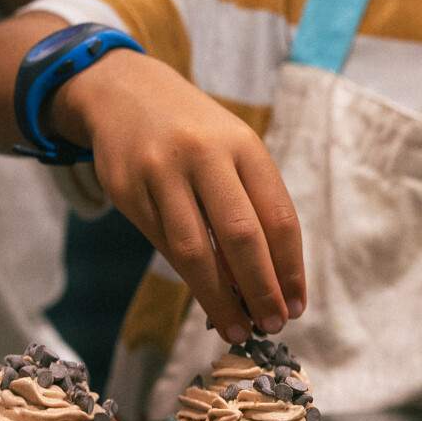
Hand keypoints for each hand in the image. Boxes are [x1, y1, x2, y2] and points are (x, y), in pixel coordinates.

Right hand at [50, 51, 305, 342]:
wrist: (126, 93)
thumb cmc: (194, 133)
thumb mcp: (231, 152)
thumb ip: (250, 208)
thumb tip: (262, 285)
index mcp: (243, 145)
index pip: (278, 218)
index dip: (290, 269)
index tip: (295, 306)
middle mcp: (204, 155)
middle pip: (242, 236)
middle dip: (261, 289)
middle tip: (272, 325)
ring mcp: (161, 172)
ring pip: (195, 250)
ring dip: (219, 298)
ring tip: (236, 328)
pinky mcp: (127, 189)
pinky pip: (161, 244)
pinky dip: (187, 276)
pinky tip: (204, 295)